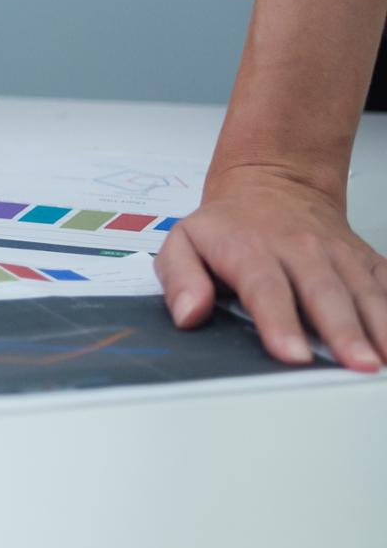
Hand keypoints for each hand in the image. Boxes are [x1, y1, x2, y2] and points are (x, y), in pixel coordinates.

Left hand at [155, 164, 386, 371]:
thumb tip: (188, 313)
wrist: (273, 182)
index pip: (267, 289)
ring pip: (362, 290)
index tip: (293, 354)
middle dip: (343, 332)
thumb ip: (180, 279)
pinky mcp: (364, 258)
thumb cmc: (227, 224)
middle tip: (356, 365)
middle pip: (324, 294)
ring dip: (379, 325)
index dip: (280, 323)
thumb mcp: (184, 243)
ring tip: (385, 358)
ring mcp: (337, 255)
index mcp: (252, 250)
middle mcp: (301, 251)